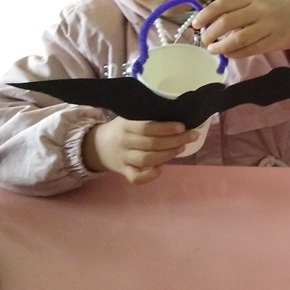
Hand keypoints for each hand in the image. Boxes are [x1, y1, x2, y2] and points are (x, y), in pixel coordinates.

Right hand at [82, 118, 196, 184]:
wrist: (98, 146)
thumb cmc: (123, 129)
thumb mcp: (129, 117)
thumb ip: (147, 116)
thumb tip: (178, 111)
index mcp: (126, 125)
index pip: (146, 127)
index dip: (165, 128)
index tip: (182, 127)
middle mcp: (124, 142)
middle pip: (150, 144)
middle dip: (174, 141)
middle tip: (191, 136)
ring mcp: (123, 158)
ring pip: (146, 160)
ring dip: (167, 155)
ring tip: (181, 149)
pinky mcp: (124, 172)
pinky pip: (135, 178)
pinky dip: (149, 176)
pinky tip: (161, 169)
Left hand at [192, 0, 289, 58]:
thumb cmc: (279, 12)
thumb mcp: (259, 3)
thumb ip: (239, 10)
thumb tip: (211, 24)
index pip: (223, 4)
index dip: (206, 14)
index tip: (195, 24)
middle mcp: (260, 9)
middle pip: (227, 22)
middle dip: (211, 33)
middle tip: (204, 41)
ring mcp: (268, 25)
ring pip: (238, 38)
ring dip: (221, 46)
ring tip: (213, 50)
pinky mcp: (274, 41)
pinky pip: (250, 49)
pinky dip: (235, 53)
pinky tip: (229, 54)